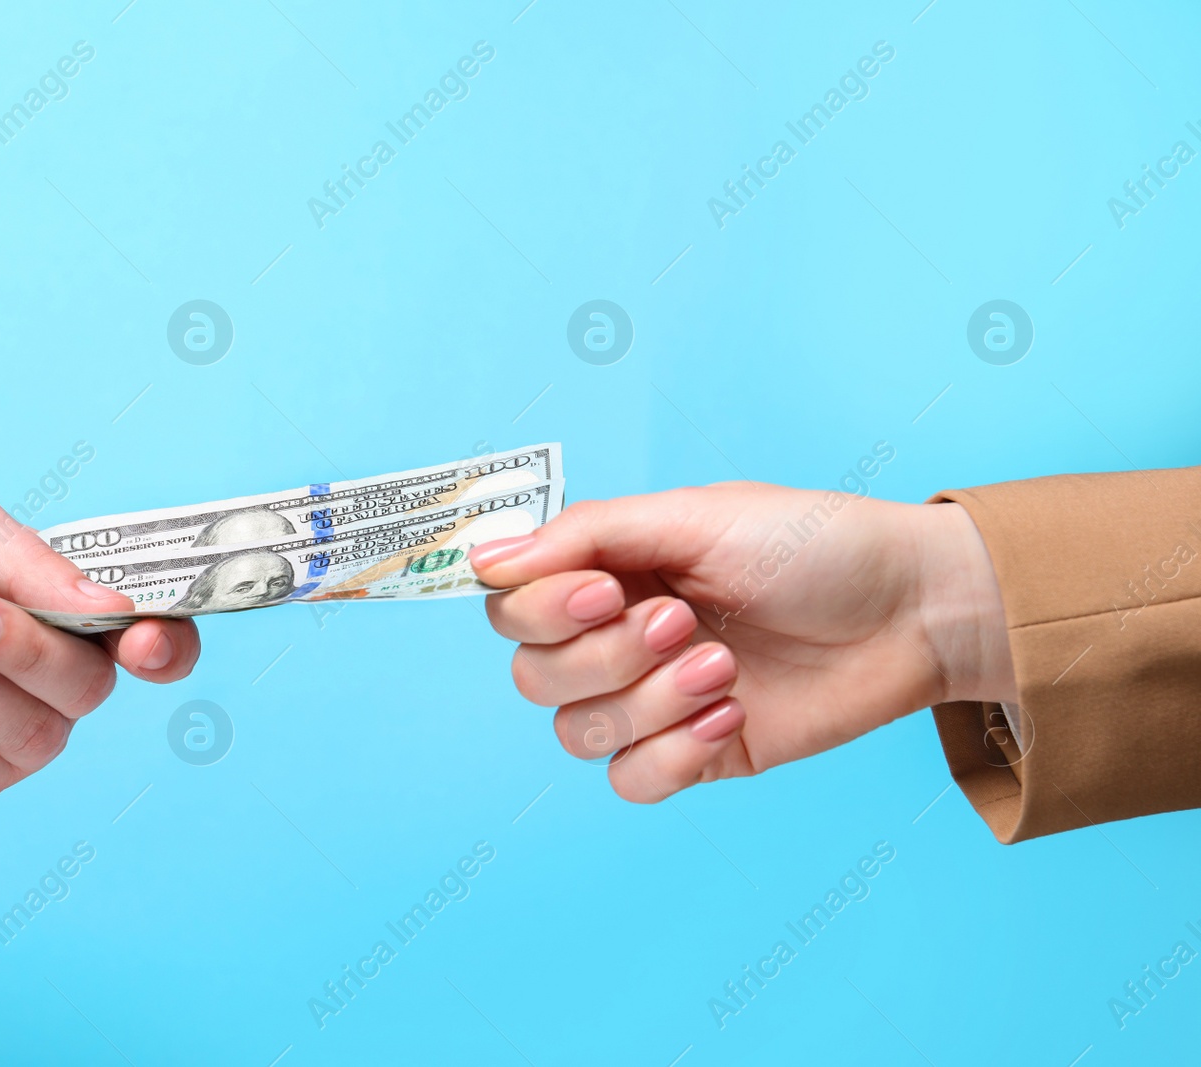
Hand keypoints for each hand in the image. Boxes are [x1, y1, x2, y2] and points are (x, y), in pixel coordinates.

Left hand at [0, 494, 199, 800]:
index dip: (166, 649)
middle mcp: (63, 683)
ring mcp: (16, 736)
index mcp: (83, 616)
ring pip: (31, 732)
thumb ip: (35, 567)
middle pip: (87, 689)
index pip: (160, 644)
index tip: (137, 641)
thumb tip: (110, 610)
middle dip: (23, 650)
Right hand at [470, 484, 1015, 803]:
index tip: (608, 591)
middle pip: (534, 675)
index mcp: (608, 571)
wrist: (914, 612)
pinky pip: (632, 782)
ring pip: (578, 732)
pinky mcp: (695, 754)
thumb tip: (483, 560)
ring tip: (723, 668)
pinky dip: (674, 754)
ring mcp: (653, 701)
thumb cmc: (815, 544)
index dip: (543, 610)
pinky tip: (733, 715)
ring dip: (650, 702)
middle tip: (688, 623)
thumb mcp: (695, 516)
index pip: (513, 607)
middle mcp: (617, 636)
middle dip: (608, 656)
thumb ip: (587, 534)